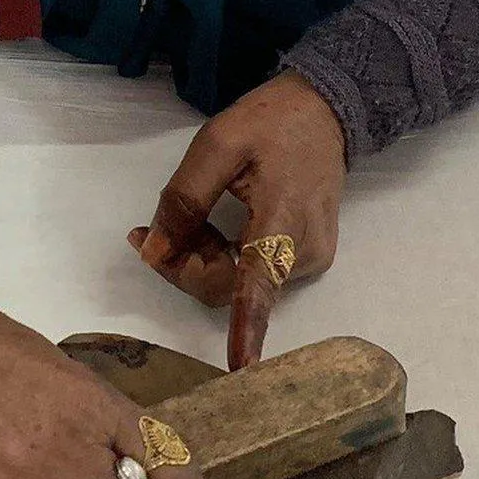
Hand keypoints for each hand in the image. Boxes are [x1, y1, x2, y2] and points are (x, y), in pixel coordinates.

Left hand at [128, 73, 346, 365]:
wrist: (327, 111)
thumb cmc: (271, 123)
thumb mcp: (217, 144)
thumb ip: (184, 200)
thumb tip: (156, 252)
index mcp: (281, 218)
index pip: (258, 284)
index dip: (245, 328)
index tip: (239, 368)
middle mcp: (303, 250)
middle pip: (228, 286)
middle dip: (183, 265)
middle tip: (152, 229)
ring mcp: (311, 257)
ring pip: (238, 283)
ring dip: (202, 258)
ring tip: (192, 216)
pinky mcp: (311, 257)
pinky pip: (254, 274)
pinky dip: (225, 256)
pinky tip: (220, 224)